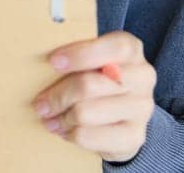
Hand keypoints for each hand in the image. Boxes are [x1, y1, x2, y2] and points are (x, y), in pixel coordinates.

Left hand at [32, 31, 156, 162]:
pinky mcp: (135, 136)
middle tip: (40, 104)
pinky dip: (71, 134)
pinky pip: (88, 136)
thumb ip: (77, 58)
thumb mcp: (93, 62)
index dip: (81, 54)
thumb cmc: (100, 81)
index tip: (53, 62)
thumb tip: (43, 64)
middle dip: (58, 96)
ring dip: (61, 117)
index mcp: (132, 50)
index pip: (113, 48)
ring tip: (51, 119)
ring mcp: (142, 108)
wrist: (124, 118)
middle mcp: (143, 77)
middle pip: (89, 84)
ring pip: (85, 113)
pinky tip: (66, 130)